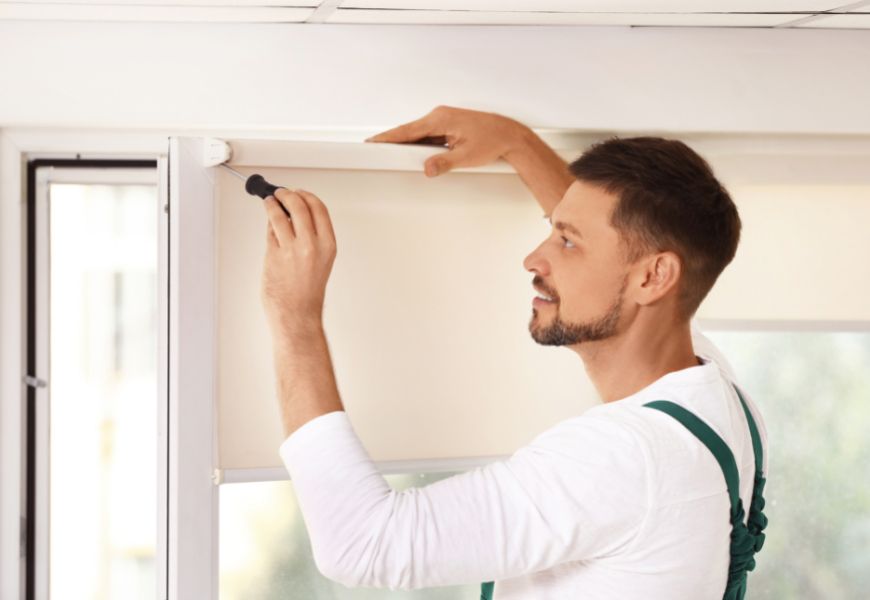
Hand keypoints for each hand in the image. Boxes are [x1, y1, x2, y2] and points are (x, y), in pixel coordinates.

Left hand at [261, 188, 336, 335]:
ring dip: (273, 204)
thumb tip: (295, 215)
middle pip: (299, 205)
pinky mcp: (274, 255)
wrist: (297, 314)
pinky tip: (270, 224)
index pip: (319, 208)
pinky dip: (269, 224)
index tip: (299, 192)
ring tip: (270, 202)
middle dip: (287, 194)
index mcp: (328, 244)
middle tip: (281, 193)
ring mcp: (292, 249)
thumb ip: (312, 237)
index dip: (307, 196)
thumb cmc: (308, 292)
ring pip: (280, 215)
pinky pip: (270, 231)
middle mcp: (312, 245)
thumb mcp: (321, 260)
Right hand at [365, 105, 527, 176]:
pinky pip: (428, 135)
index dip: (388, 137)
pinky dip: (420, 144)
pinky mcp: (447, 126)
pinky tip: (417, 155)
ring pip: (418, 134)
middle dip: (394, 142)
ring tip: (393, 155)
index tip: (373, 142)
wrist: (509, 135)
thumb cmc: (493, 141)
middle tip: (375, 150)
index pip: (407, 130)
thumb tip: (428, 169)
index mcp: (441, 119)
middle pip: (409, 131)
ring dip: (408, 145)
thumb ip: (444, 163)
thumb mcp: (467, 156)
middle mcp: (439, 116)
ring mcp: (443, 120)